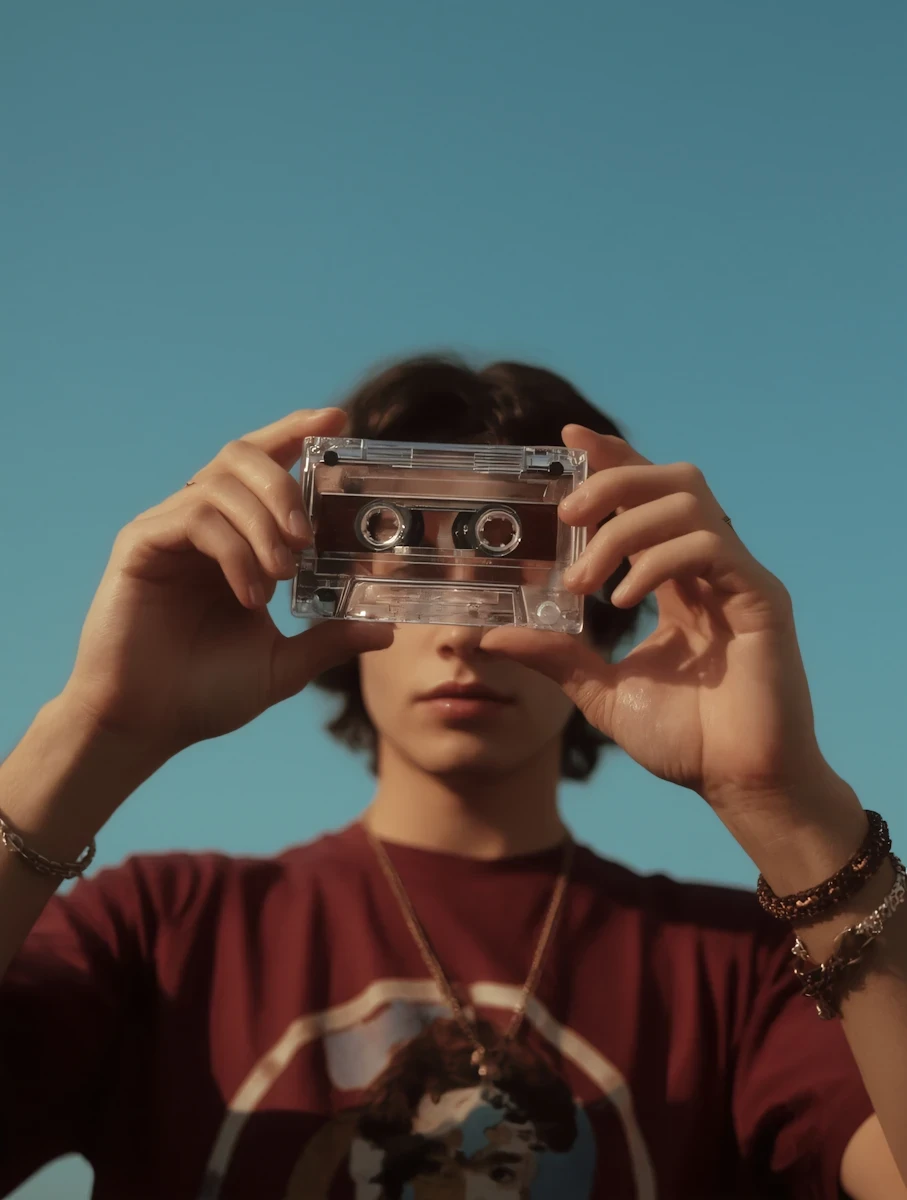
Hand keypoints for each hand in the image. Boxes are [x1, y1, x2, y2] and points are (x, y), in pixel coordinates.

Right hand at [60, 408, 392, 758]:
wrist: (148, 726)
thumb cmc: (206, 694)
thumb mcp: (284, 664)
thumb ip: (331, 639)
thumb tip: (388, 628)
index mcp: (232, 538)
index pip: (264, 465)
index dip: (297, 433)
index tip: (338, 421)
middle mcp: (198, 523)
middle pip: (241, 455)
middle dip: (284, 484)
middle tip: (308, 535)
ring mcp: (167, 530)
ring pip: (220, 483)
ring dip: (264, 525)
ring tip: (283, 575)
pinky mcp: (140, 544)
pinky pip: (196, 519)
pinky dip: (234, 551)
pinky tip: (249, 596)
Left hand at [480, 424, 835, 813]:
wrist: (739, 786)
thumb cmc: (685, 742)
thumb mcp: (602, 691)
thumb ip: (556, 658)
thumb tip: (493, 637)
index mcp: (677, 580)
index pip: (647, 497)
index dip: (613, 460)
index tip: (569, 440)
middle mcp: (710, 568)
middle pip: (672, 479)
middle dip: (615, 480)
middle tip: (569, 514)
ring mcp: (739, 578)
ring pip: (689, 499)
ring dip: (626, 526)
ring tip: (586, 578)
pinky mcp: (762, 599)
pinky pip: (710, 546)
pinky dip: (659, 560)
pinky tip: (625, 599)